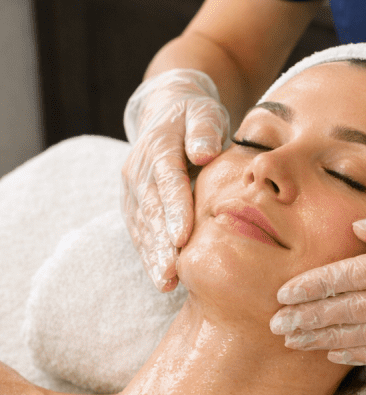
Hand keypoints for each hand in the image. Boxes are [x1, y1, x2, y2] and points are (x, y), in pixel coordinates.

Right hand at [121, 69, 228, 290]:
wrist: (169, 113)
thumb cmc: (195, 116)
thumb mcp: (204, 112)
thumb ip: (204, 130)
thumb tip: (203, 153)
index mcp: (158, 146)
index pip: (166, 181)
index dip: (174, 209)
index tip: (182, 236)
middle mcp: (139, 169)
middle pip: (150, 209)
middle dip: (160, 243)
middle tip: (172, 273)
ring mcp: (132, 188)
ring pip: (141, 225)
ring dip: (152, 255)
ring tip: (166, 282)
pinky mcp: (134, 203)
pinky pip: (139, 231)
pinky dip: (149, 255)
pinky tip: (161, 278)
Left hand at [270, 189, 365, 363]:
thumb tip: (355, 231)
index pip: (357, 276)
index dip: (317, 287)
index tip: (284, 293)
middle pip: (357, 310)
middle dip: (312, 318)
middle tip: (275, 324)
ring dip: (329, 340)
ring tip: (295, 342)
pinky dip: (364, 353)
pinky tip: (336, 352)